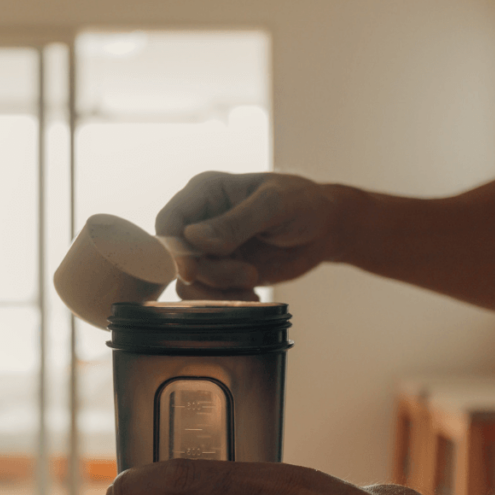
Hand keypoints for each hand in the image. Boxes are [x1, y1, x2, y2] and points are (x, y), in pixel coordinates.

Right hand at [154, 172, 341, 300]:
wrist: (325, 228)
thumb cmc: (303, 203)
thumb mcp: (274, 205)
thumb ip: (235, 222)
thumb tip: (194, 239)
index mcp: (204, 192)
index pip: (169, 222)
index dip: (172, 250)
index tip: (190, 272)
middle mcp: (199, 219)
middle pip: (178, 258)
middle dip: (211, 274)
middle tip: (249, 274)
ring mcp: (208, 248)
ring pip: (189, 282)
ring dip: (218, 292)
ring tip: (252, 284)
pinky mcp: (221, 271)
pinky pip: (207, 295)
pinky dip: (226, 302)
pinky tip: (252, 296)